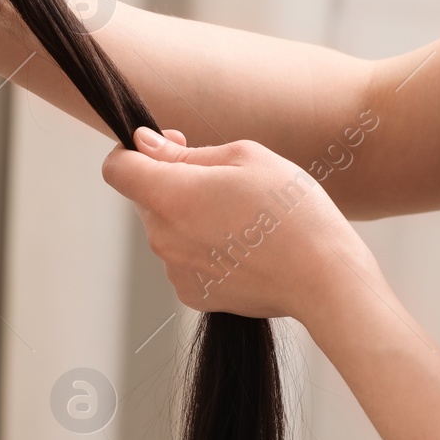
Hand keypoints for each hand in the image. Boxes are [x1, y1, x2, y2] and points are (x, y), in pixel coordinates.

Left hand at [101, 127, 380, 321]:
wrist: (323, 276)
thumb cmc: (292, 210)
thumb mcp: (245, 157)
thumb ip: (184, 153)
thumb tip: (144, 144)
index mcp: (170, 197)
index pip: (116, 169)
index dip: (133, 152)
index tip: (164, 148)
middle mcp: (162, 238)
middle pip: (144, 199)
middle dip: (170, 183)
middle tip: (221, 180)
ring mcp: (175, 270)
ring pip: (166, 229)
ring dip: (189, 217)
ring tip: (241, 217)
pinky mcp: (192, 294)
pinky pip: (184, 259)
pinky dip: (203, 248)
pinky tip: (242, 246)